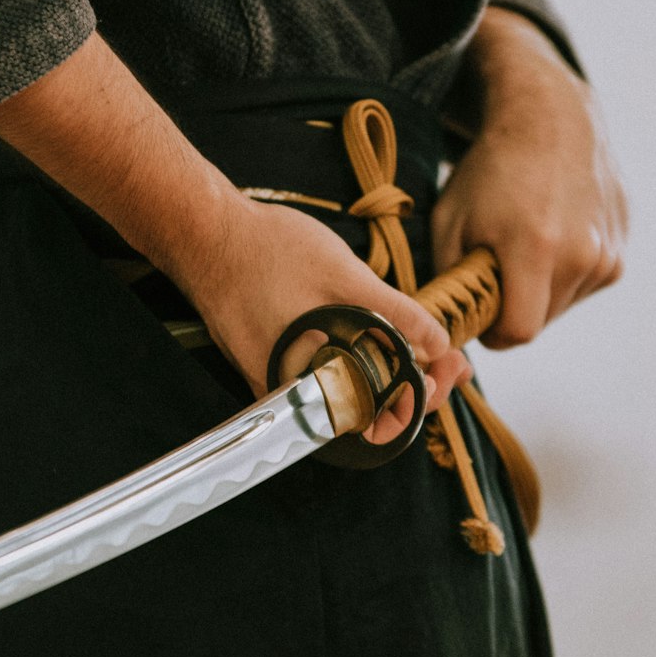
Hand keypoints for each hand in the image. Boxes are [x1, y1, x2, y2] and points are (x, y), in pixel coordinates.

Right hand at [163, 196, 471, 438]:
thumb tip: (439, 345)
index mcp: (310, 386)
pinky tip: (381, 339)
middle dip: (414, 387)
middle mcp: (292, 396)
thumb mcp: (347, 277)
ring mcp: (279, 381)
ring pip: (347, 393)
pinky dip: (358, 363)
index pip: (378, 422)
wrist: (204, 234)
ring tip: (425, 349)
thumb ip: (397, 316)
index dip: (422, 402)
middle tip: (451, 359)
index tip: (449, 373)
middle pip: (367, 411)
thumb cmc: (268, 252)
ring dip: (390, 375)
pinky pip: (323, 376)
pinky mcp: (270, 362)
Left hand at [433, 8, 626, 348]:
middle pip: (541, 321)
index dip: (491, 329)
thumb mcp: (450, 220)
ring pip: (563, 305)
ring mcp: (609, 252)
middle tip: (495, 267)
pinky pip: (585, 284)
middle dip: (514, 307)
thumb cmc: (490, 170)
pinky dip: (564, 272)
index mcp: (537, 248)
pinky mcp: (621, 247)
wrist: (550, 118)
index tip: (477, 309)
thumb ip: (450, 282)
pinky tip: (551, 232)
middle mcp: (584, 255)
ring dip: (539, 289)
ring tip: (525, 242)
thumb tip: (448, 328)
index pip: (518, 332)